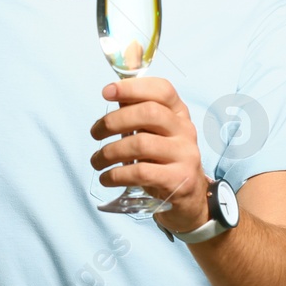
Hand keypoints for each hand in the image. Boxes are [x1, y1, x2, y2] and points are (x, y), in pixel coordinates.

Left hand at [89, 76, 209, 233]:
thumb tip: (113, 92)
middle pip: (149, 112)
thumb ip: (138, 114)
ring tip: (97, 161)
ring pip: (141, 143)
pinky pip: (141, 172)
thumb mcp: (156, 133)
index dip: (133, 87)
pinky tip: (107, 178)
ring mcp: (186, 155)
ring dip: (109, 152)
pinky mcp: (179, 180)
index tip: (106, 92)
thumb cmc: (164, 160)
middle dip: (114, 120)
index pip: (162, 90)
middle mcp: (185, 130)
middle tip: (95, 133)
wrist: (189, 198)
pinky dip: (117, 175)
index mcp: (179, 113)